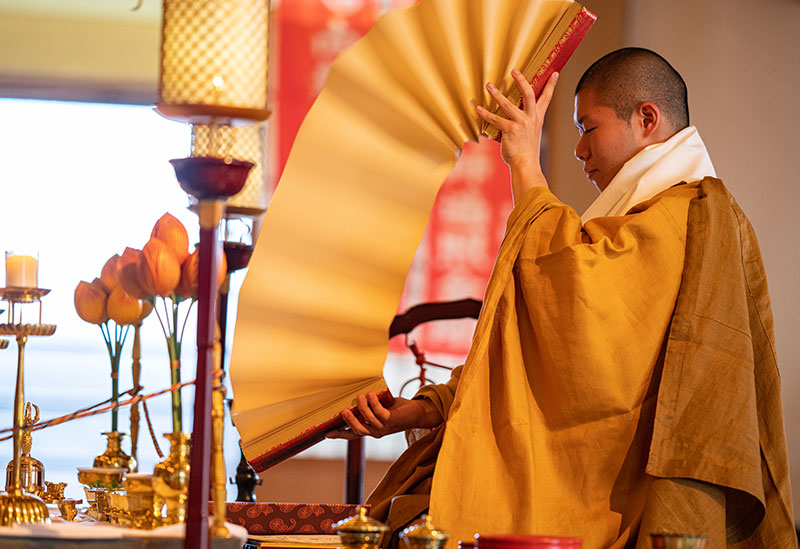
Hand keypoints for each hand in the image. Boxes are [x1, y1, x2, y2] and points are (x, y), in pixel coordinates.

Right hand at [325, 393, 442, 439]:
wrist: (416, 412)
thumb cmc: (396, 410)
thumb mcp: (379, 409)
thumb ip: (368, 407)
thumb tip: (354, 396)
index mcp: (371, 430)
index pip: (352, 435)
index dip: (339, 435)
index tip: (326, 433)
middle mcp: (376, 431)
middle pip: (358, 431)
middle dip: (349, 421)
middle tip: (343, 411)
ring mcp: (384, 428)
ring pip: (368, 421)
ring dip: (363, 408)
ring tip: (360, 396)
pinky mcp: (392, 420)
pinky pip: (379, 412)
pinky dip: (373, 403)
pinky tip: (371, 395)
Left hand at [476, 70, 558, 168]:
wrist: (526, 163)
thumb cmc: (526, 150)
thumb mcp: (531, 132)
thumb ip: (526, 121)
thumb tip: (514, 113)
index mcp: (538, 117)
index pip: (547, 98)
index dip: (551, 85)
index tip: (555, 73)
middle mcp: (531, 118)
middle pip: (529, 94)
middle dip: (522, 81)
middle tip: (514, 71)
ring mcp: (521, 124)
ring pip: (508, 104)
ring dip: (497, 94)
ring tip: (489, 85)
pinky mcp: (510, 130)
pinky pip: (496, 119)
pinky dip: (486, 114)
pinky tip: (478, 108)